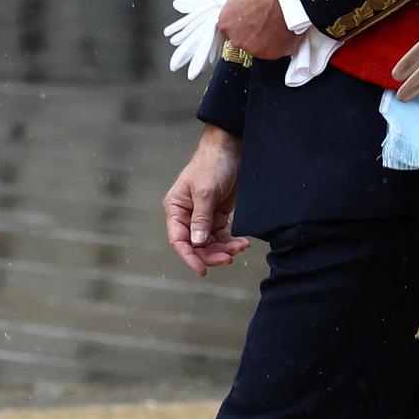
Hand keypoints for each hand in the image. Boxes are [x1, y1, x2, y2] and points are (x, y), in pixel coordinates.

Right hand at [164, 125, 249, 276]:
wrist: (231, 148)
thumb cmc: (212, 164)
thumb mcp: (205, 191)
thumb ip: (201, 218)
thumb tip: (197, 243)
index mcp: (176, 208)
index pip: (178, 240)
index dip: (189, 257)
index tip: (202, 269)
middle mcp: (187, 215)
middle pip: (196, 245)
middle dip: (212, 254)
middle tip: (229, 258)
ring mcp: (203, 216)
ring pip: (210, 243)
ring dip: (224, 249)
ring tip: (240, 247)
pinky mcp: (218, 215)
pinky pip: (222, 236)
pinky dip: (231, 242)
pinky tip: (242, 243)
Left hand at [216, 0, 302, 60]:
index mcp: (226, 23)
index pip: (228, 28)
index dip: (239, 22)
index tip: (248, 18)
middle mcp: (237, 39)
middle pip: (242, 39)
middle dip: (251, 31)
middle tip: (263, 20)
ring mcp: (255, 50)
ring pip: (258, 47)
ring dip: (265, 39)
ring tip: (276, 25)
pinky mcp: (273, 54)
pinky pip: (275, 50)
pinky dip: (279, 43)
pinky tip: (284, 31)